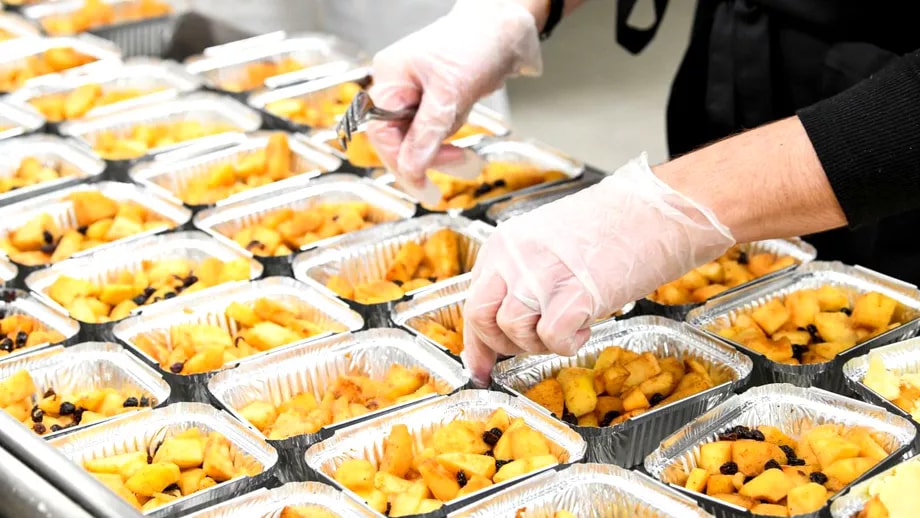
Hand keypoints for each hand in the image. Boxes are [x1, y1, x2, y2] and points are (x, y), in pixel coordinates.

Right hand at [367, 0, 541, 196]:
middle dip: (430, 155)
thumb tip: (410, 169)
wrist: (508, 28)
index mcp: (390, 79)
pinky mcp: (437, 101)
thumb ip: (427, 134)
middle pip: (400, 139)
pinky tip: (466, 127)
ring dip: (446, 149)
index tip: (422, 185)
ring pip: (421, 140)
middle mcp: (399, 87)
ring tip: (472, 151)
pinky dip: (452, 136)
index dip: (401, 162)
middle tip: (461, 165)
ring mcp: (417, 95)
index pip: (382, 132)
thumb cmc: (476, 44)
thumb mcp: (450, 93)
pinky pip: (438, 131)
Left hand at [461, 155, 735, 385]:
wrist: (658, 210)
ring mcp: (542, 272)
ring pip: (514, 330)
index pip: (474, 302)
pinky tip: (586, 325)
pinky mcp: (576, 291)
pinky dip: (568, 343)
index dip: (477, 344)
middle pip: (482, 317)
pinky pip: (553, 337)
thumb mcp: (548, 245)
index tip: (480, 367)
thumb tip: (504, 326)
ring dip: (541, 343)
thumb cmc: (612, 227)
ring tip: (570, 324)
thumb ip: (520, 279)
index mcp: (505, 244)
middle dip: (504, 343)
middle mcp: (515, 256)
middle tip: (534, 343)